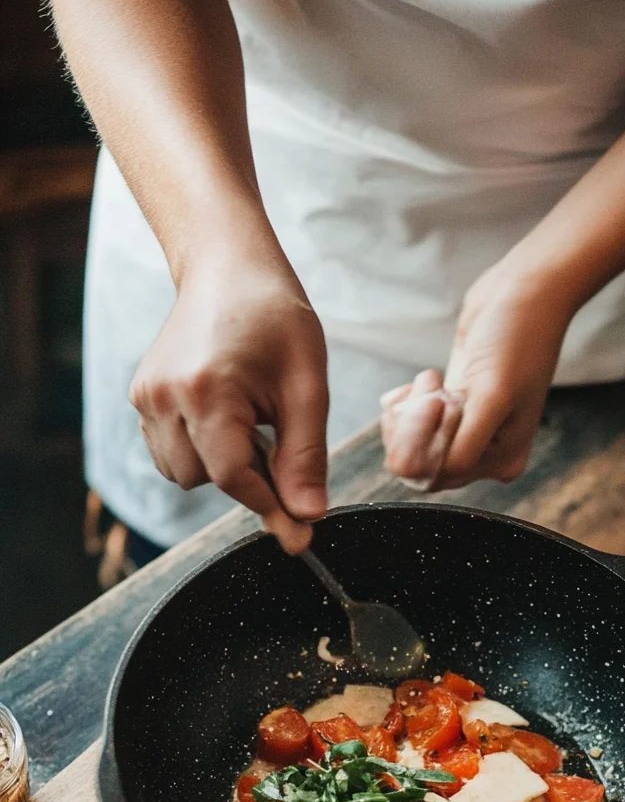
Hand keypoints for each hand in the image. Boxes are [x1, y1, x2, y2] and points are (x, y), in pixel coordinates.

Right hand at [129, 235, 328, 551]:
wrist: (227, 267)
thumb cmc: (274, 316)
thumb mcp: (307, 384)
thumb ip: (306, 456)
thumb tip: (307, 516)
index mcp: (207, 389)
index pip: (232, 477)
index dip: (269, 506)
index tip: (300, 534)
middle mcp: (165, 396)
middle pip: (206, 481)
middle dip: (246, 476)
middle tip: (276, 438)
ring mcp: (145, 396)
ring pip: (183, 474)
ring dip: (220, 465)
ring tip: (248, 419)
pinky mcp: (140, 396)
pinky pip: (169, 453)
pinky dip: (200, 450)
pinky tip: (224, 417)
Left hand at [381, 259, 573, 490]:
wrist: (523, 293)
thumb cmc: (517, 338)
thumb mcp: (492, 396)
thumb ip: (463, 445)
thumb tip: (429, 476)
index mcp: (500, 460)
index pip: (437, 474)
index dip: (423, 440)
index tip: (438, 398)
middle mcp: (484, 453)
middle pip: (421, 465)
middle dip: (413, 425)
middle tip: (433, 385)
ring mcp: (467, 431)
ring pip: (411, 446)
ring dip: (410, 410)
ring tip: (433, 378)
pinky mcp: (451, 410)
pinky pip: (410, 427)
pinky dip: (406, 403)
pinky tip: (429, 380)